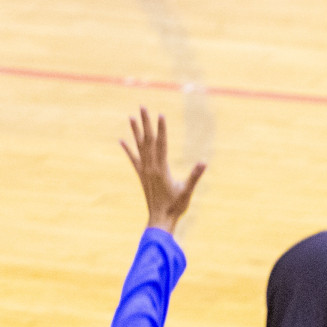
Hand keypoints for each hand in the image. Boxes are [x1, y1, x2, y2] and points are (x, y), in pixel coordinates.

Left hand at [121, 107, 204, 232]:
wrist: (160, 219)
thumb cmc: (175, 207)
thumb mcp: (187, 191)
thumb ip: (195, 176)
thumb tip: (204, 163)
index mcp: (161, 169)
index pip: (161, 144)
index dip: (161, 129)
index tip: (161, 115)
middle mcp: (150, 167)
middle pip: (148, 140)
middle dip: (146, 123)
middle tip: (142, 107)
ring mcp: (144, 171)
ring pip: (139, 146)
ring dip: (135, 131)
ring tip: (132, 117)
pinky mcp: (141, 176)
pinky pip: (133, 159)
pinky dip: (128, 150)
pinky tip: (122, 141)